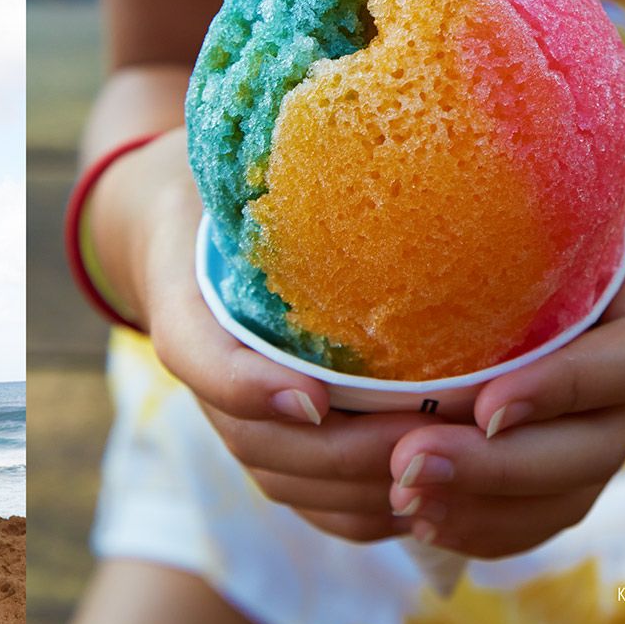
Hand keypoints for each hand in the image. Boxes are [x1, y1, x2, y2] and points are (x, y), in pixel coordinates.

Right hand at [94, 128, 438, 542]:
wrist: (177, 223)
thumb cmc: (227, 186)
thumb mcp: (236, 163)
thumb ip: (283, 164)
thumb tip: (364, 112)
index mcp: (181, 296)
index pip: (194, 355)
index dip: (246, 385)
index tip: (312, 395)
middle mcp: (202, 370)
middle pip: (256, 441)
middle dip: (348, 453)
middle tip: (434, 435)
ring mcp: (232, 415)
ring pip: (286, 482)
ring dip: (363, 488)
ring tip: (447, 466)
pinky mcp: (267, 443)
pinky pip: (309, 501)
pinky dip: (364, 512)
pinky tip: (429, 492)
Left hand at [386, 192, 624, 557]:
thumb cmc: (589, 208)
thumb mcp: (581, 179)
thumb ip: (528, 171)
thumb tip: (432, 144)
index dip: (566, 387)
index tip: (491, 407)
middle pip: (591, 449)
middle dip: (496, 467)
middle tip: (406, 463)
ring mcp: (613, 427)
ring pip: (565, 495)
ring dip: (480, 505)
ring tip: (401, 496)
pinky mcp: (578, 459)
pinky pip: (543, 516)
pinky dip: (484, 527)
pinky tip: (418, 519)